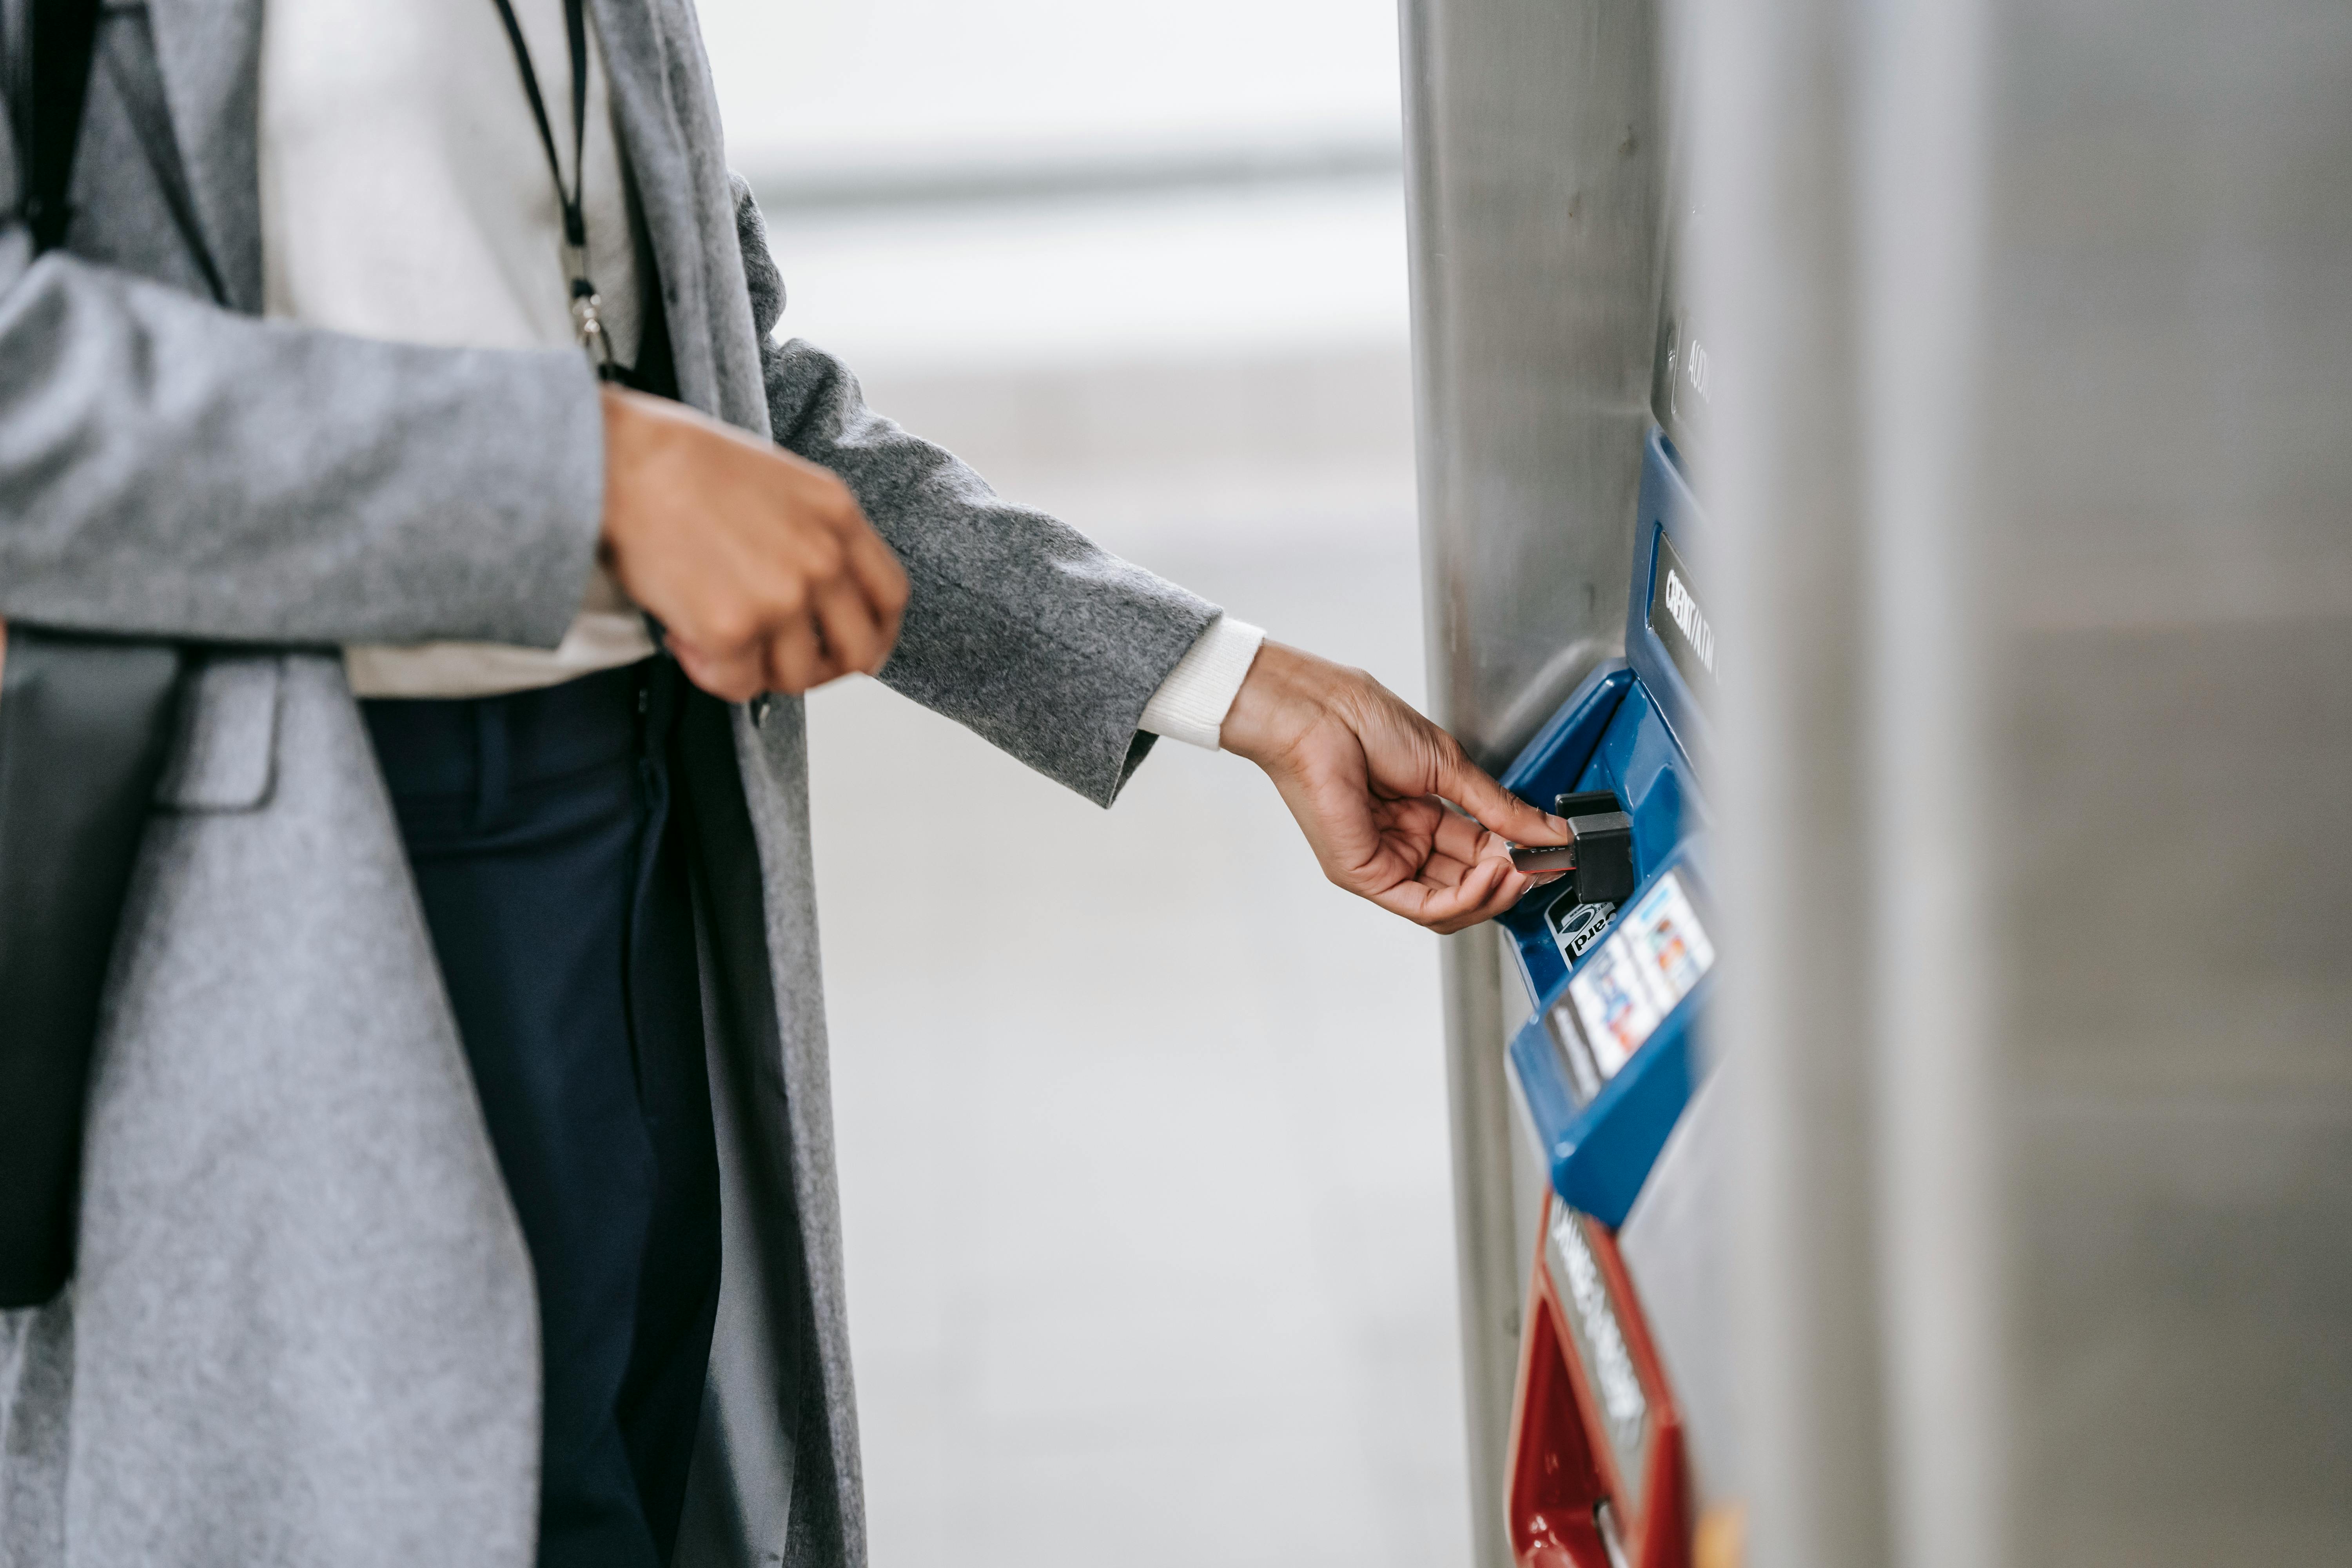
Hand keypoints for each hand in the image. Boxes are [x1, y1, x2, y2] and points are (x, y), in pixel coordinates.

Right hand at [598, 386, 908, 701]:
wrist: (621, 460)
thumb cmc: (683, 463)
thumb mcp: (780, 484)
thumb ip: (811, 536)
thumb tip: (814, 599)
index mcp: (838, 517)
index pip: (890, 598)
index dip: (874, 636)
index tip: (844, 648)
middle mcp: (823, 560)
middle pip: (859, 652)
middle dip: (822, 670)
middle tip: (778, 662)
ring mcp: (782, 597)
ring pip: (794, 677)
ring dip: (755, 668)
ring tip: (711, 634)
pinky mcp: (732, 630)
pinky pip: (738, 685)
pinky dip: (708, 672)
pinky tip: (680, 634)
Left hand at [1219, 641, 1571, 933]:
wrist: (1320, 712)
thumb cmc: (1363, 722)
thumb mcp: (1450, 766)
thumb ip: (1500, 808)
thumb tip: (1549, 831)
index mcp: (1421, 815)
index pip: (1479, 853)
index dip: (1519, 857)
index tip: (1555, 853)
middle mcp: (1402, 843)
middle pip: (1467, 885)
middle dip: (1511, 880)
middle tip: (1544, 866)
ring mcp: (1383, 861)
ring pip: (1449, 905)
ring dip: (1493, 893)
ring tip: (1521, 870)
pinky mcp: (1365, 875)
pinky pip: (1424, 905)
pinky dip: (1465, 898)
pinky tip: (1491, 876)